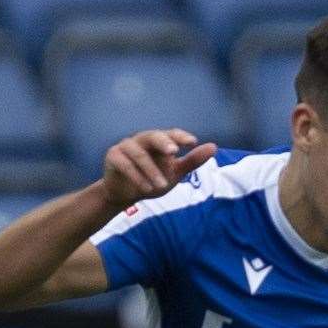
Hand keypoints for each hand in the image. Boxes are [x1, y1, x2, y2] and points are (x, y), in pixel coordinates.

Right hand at [102, 128, 217, 208]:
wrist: (126, 194)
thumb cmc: (152, 179)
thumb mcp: (175, 173)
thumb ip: (192, 161)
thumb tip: (214, 147)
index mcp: (158, 141)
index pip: (171, 134)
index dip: (181, 136)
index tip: (193, 142)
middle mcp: (142, 140)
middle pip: (152, 136)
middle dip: (163, 142)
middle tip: (173, 152)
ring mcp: (126, 146)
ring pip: (139, 154)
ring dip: (151, 170)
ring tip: (162, 185)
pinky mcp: (113, 157)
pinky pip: (125, 164)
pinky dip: (136, 176)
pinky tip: (145, 188)